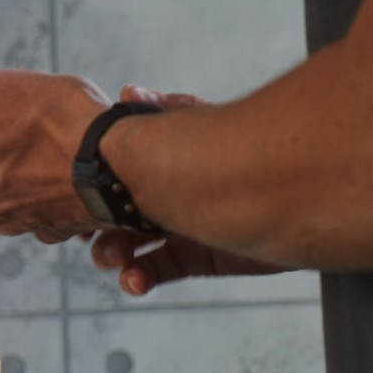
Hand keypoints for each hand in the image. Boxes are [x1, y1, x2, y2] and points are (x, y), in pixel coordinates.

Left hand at [0, 71, 110, 241]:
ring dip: (11, 197)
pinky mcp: (61, 228)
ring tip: (38, 161)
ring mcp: (26, 220)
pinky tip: (63, 179)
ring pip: (4, 217)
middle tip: (6, 151)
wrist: (121, 157)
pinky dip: (46, 206)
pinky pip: (42, 223)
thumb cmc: (58, 118)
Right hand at [86, 85, 287, 294]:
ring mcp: (175, 227)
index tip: (72, 198)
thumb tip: (129, 91)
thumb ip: (164, 109)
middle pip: (111, 214)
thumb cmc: (249, 151)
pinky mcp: (193, 257)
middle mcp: (162, 194)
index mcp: (155, 160)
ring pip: (127, 246)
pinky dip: (138, 278)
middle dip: (94, 227)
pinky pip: (155, 270)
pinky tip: (134, 280)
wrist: (300, 193)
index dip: (88, 188)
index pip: (111, 174)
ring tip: (117, 260)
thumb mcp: (198, 124)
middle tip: (91, 237)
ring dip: (112, 255)